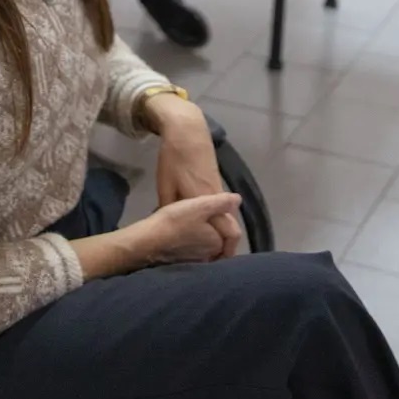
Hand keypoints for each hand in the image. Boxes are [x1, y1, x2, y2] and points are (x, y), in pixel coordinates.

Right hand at [133, 193, 241, 265]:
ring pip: (208, 251)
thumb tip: (238, 200)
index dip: (228, 223)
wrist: (147, 241)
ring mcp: (197, 264)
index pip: (233, 235)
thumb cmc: (174, 222)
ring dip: (206, 242)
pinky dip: (194, 248)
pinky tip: (185, 240)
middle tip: (209, 220)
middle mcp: (211, 257)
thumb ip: (221, 202)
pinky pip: (196, 256)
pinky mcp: (184, 266)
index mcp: (218, 243)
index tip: (220, 214)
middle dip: (219, 234)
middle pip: (221, 244)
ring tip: (197, 229)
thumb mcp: (199, 205)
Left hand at [148, 95, 242, 259]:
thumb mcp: (165, 187)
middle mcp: (218, 199)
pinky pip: (222, 209)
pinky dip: (218, 222)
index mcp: (206, 203)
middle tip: (214, 261)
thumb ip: (169, 209)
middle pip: (232, 229)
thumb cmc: (174, 160)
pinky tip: (206, 228)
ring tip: (209, 248)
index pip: (226, 232)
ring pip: (227, 219)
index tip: (217, 265)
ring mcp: (219, 191)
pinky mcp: (216, 185)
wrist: (187, 132)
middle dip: (227, 247)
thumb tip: (168, 228)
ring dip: (222, 235)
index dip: (225, 251)